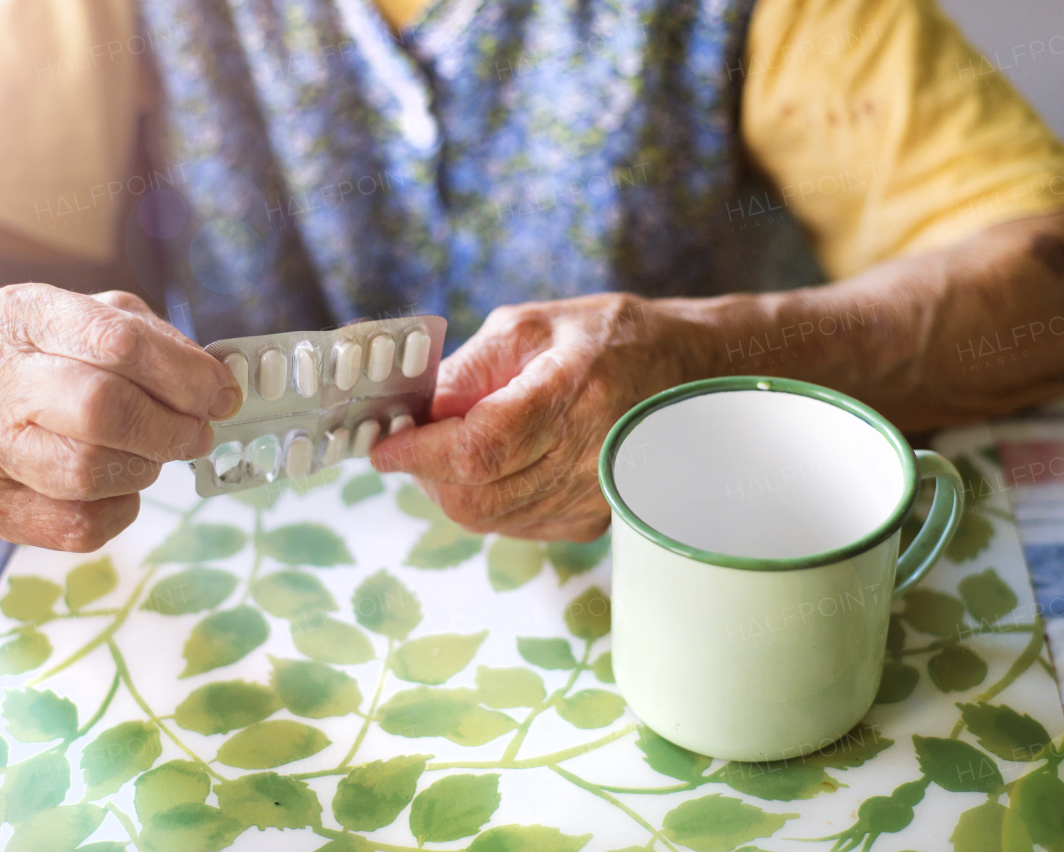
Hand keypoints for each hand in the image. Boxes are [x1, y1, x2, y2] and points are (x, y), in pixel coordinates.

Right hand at [0, 284, 241, 550]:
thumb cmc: (42, 357)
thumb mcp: (92, 318)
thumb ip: (156, 342)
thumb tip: (218, 384)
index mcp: (24, 315)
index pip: (118, 343)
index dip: (186, 376)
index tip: (222, 395)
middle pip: (102, 410)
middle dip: (170, 428)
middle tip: (197, 433)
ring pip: (88, 473)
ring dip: (144, 468)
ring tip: (150, 453)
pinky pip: (78, 526)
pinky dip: (119, 509)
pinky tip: (118, 486)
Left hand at [371, 294, 693, 539]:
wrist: (680, 373)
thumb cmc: (600, 340)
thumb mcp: (526, 328)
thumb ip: (465, 371)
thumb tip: (411, 414)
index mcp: (572, 394)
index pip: (479, 448)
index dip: (421, 452)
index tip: (383, 443)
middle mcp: (588, 457)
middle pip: (475, 496)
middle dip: (427, 472)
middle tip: (414, 440)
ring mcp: (592, 499)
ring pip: (487, 518)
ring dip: (453, 486)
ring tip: (460, 444)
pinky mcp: (591, 522)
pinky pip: (513, 525)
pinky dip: (487, 500)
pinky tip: (501, 464)